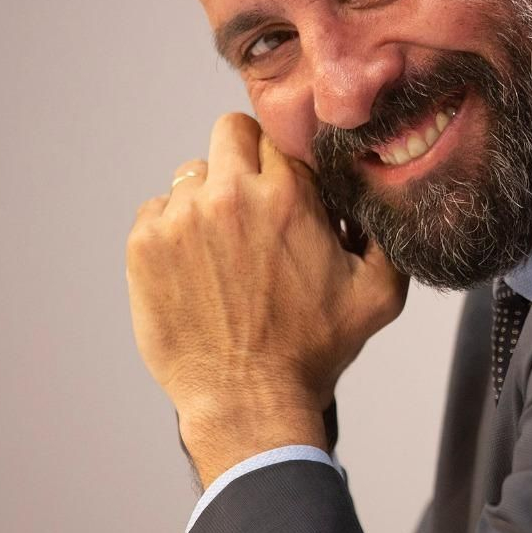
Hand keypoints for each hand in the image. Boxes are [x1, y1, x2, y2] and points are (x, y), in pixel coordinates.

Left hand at [127, 113, 407, 485]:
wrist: (247, 400)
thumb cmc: (313, 351)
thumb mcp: (379, 294)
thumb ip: (387, 236)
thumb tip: (384, 200)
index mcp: (289, 196)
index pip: (282, 136)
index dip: (289, 161)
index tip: (290, 188)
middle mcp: (231, 196)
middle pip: (231, 132)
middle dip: (246, 157)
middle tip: (254, 200)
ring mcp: (181, 219)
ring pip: (192, 175)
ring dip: (209, 200)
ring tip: (225, 248)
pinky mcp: (144, 246)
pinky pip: (156, 211)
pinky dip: (174, 230)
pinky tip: (197, 267)